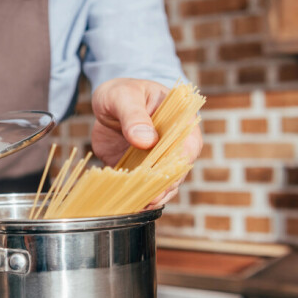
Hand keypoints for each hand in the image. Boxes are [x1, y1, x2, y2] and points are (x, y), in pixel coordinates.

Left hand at [90, 78, 202, 205]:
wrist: (109, 102)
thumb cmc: (122, 92)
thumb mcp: (124, 96)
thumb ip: (133, 115)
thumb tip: (146, 139)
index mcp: (180, 122)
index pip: (189, 146)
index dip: (179, 161)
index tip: (166, 173)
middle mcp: (174, 145)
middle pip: (177, 171)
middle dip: (165, 186)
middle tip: (151, 197)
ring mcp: (157, 161)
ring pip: (162, 184)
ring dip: (153, 196)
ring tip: (141, 205)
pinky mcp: (140, 171)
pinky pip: (143, 188)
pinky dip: (137, 197)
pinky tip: (130, 205)